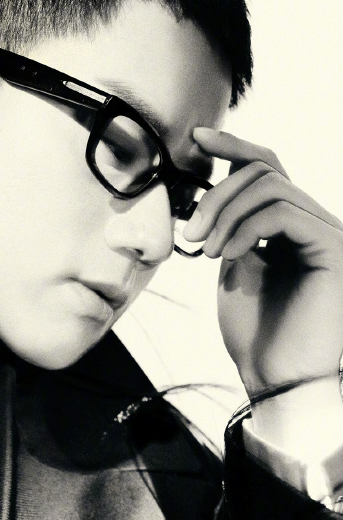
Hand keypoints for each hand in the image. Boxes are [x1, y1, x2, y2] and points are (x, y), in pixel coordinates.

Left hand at [182, 127, 342, 398]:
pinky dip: (244, 227)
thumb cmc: (257, 335)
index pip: (267, 168)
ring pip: (270, 186)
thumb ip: (230, 228)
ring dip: (224, 212)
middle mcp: (314, 223)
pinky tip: (226, 255)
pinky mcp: (333, 248)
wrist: (276, 380)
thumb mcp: (234, 270)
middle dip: (216, 194)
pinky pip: (282, 212)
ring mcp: (327, 234)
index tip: (196, 138)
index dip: (233, 147)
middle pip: (264, 171)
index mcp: (290, 227)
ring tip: (205, 250)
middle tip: (190, 234)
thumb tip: (212, 189)